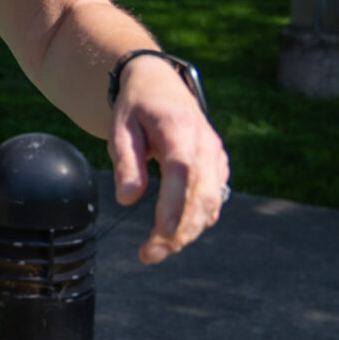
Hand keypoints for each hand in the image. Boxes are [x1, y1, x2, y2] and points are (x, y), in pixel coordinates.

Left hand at [111, 59, 228, 264]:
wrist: (161, 85)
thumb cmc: (137, 107)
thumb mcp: (120, 127)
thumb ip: (125, 162)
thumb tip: (128, 198)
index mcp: (179, 127)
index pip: (182, 171)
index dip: (174, 205)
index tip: (159, 234)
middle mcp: (205, 142)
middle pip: (202, 194)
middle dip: (180, 230)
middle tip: (150, 254)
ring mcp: (215, 154)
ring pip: (211, 201)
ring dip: (188, 231)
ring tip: (157, 250)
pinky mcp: (218, 166)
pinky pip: (214, 198)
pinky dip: (198, 220)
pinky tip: (177, 235)